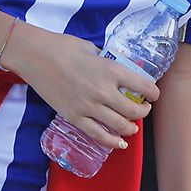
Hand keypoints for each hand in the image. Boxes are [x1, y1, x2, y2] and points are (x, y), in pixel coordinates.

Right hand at [3, 23, 157, 149]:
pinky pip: (97, 135)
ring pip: (119, 126)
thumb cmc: (64, 47)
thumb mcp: (94, 50)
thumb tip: (116, 69)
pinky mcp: (74, 117)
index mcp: (112, 71)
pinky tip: (119, 142)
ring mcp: (88, 107)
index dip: (154, 93)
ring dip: (131, 128)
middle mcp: (103, 91)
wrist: (36, 57)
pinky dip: (112, 141)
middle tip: (143, 109)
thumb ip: (107, 62)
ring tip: (133, 126)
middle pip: (134, 111)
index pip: (144, 87)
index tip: (154, 94)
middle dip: (143, 112)